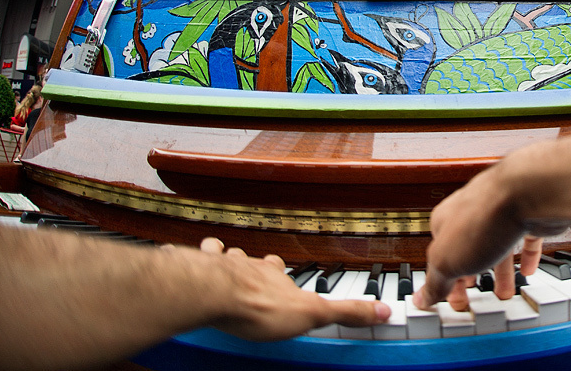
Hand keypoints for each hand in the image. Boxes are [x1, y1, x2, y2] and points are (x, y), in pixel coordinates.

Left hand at [199, 238, 389, 339]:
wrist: (214, 294)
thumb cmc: (258, 305)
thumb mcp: (312, 314)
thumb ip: (345, 312)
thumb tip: (381, 310)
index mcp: (277, 277)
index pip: (283, 271)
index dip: (283, 274)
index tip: (285, 274)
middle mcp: (252, 267)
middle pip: (255, 262)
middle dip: (254, 265)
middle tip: (254, 270)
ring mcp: (223, 267)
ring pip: (225, 256)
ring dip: (223, 258)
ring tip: (220, 262)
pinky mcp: (198, 272)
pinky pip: (195, 258)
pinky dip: (194, 257)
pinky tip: (188, 260)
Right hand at [412, 164, 549, 309]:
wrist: (528, 194)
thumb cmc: (484, 218)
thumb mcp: (447, 260)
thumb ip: (435, 280)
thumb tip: (421, 298)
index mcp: (447, 220)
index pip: (439, 253)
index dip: (443, 278)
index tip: (448, 298)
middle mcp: (473, 212)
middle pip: (469, 248)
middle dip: (471, 273)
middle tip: (473, 294)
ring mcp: (501, 212)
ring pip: (497, 244)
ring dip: (499, 271)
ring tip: (503, 293)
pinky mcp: (528, 216)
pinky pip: (526, 239)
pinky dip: (526, 256)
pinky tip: (528, 270)